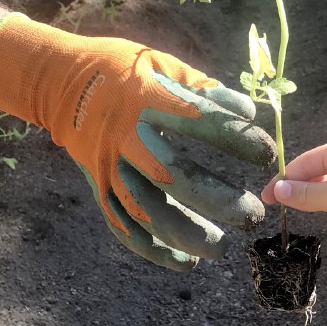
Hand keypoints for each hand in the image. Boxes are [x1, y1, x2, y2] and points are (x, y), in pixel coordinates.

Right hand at [0, 14, 275, 270]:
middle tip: (253, 215)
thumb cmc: (121, 68)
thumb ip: (203, 89)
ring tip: (220, 247)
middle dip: (217, 200)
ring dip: (185, 234)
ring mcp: (107, 165)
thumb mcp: (162, 64)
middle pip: (173, 177)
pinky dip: (152, 248)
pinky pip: (122, 225)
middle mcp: (126, 136)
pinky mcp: (96, 184)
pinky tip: (183, 261)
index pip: (200, 120)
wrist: (59, 81)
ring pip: (145, 211)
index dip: (236, 139)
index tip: (267, 155)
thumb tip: (247, 112)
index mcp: (147, 98)